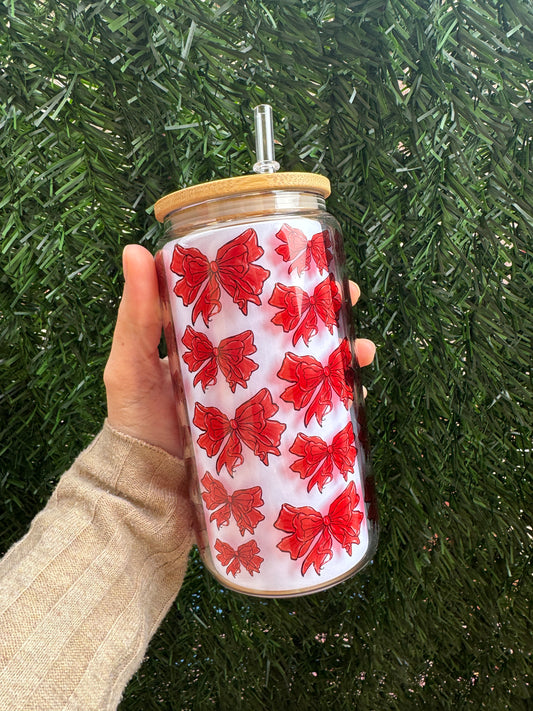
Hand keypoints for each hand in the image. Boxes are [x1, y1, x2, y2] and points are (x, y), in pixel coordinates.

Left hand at [104, 245, 375, 456]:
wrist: (150, 491)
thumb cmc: (135, 423)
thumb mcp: (130, 365)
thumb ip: (136, 315)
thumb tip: (134, 249)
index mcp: (213, 344)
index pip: (252, 303)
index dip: (281, 281)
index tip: (309, 259)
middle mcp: (242, 368)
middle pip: (289, 334)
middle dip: (325, 314)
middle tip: (350, 298)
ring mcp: (261, 402)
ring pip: (308, 371)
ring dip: (340, 356)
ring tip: (362, 350)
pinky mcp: (273, 435)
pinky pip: (309, 415)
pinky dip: (337, 405)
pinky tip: (357, 397)